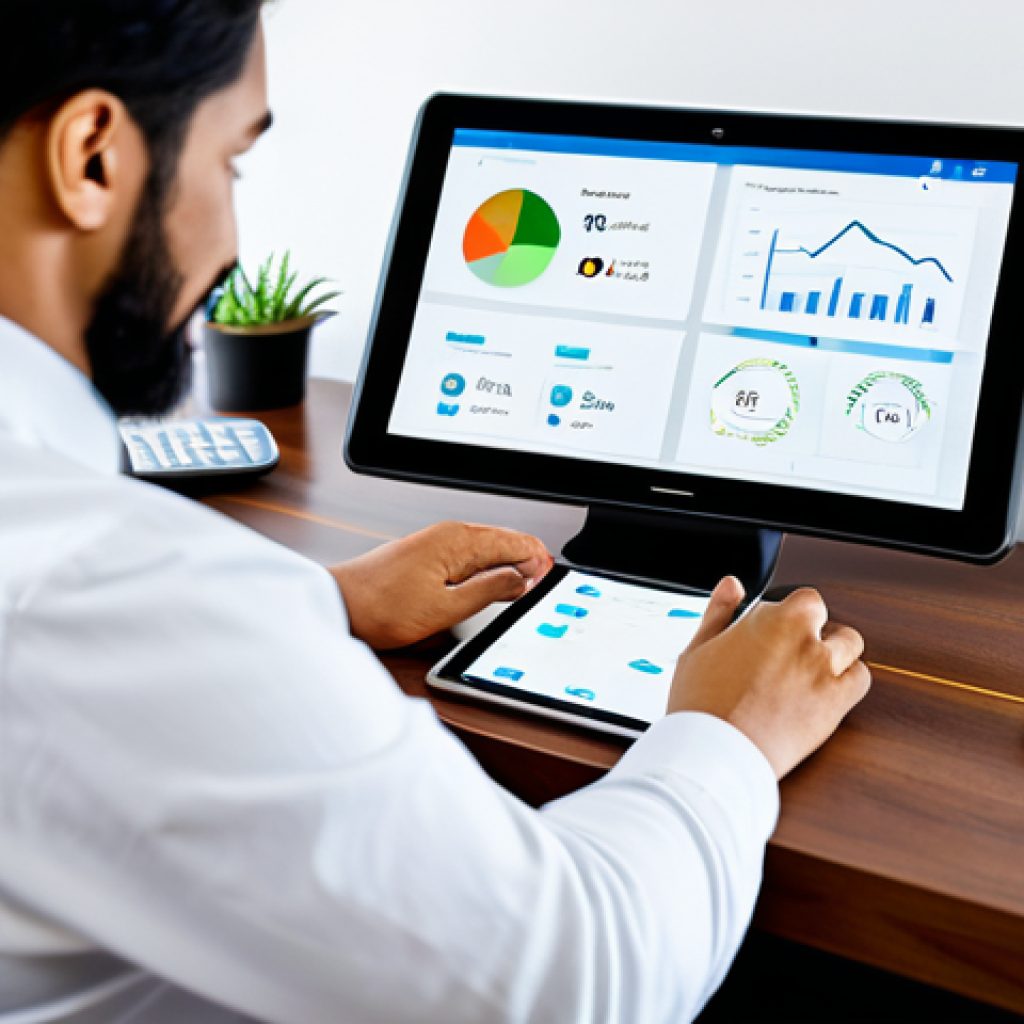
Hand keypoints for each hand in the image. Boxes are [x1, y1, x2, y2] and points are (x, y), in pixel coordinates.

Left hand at [330, 521, 552, 649]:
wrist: (339, 605)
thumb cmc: (380, 606)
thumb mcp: (445, 608)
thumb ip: (489, 591)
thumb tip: (521, 579)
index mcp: (457, 541)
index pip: (512, 541)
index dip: (535, 559)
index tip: (549, 575)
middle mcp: (448, 536)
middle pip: (501, 542)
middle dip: (525, 560)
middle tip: (544, 580)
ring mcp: (436, 544)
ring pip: (486, 550)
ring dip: (506, 566)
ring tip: (524, 583)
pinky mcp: (427, 557)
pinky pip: (468, 558)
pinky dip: (486, 569)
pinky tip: (490, 584)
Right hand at [668, 577, 870, 778]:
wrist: (716, 753)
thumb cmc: (702, 703)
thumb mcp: (698, 648)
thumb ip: (718, 611)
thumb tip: (732, 585)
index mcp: (772, 619)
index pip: (800, 598)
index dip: (786, 612)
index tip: (770, 629)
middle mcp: (804, 639)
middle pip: (823, 617)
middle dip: (809, 628)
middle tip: (785, 651)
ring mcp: (824, 671)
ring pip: (850, 644)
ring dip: (834, 649)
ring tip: (808, 668)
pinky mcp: (836, 703)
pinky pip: (860, 679)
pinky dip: (848, 679)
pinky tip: (825, 688)